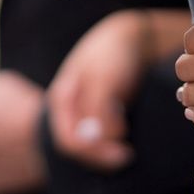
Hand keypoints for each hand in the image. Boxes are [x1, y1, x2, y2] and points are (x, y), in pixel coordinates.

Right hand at [48, 8, 190, 169]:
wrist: (131, 37)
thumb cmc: (113, 52)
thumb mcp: (104, 77)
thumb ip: (99, 107)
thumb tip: (103, 138)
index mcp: (63, 99)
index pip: (68, 139)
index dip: (92, 152)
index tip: (120, 153)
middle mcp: (70, 109)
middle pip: (78, 145)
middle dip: (100, 155)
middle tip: (127, 156)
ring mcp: (84, 111)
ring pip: (90, 143)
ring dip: (106, 151)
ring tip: (128, 150)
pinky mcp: (100, 113)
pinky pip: (101, 135)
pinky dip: (112, 141)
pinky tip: (127, 137)